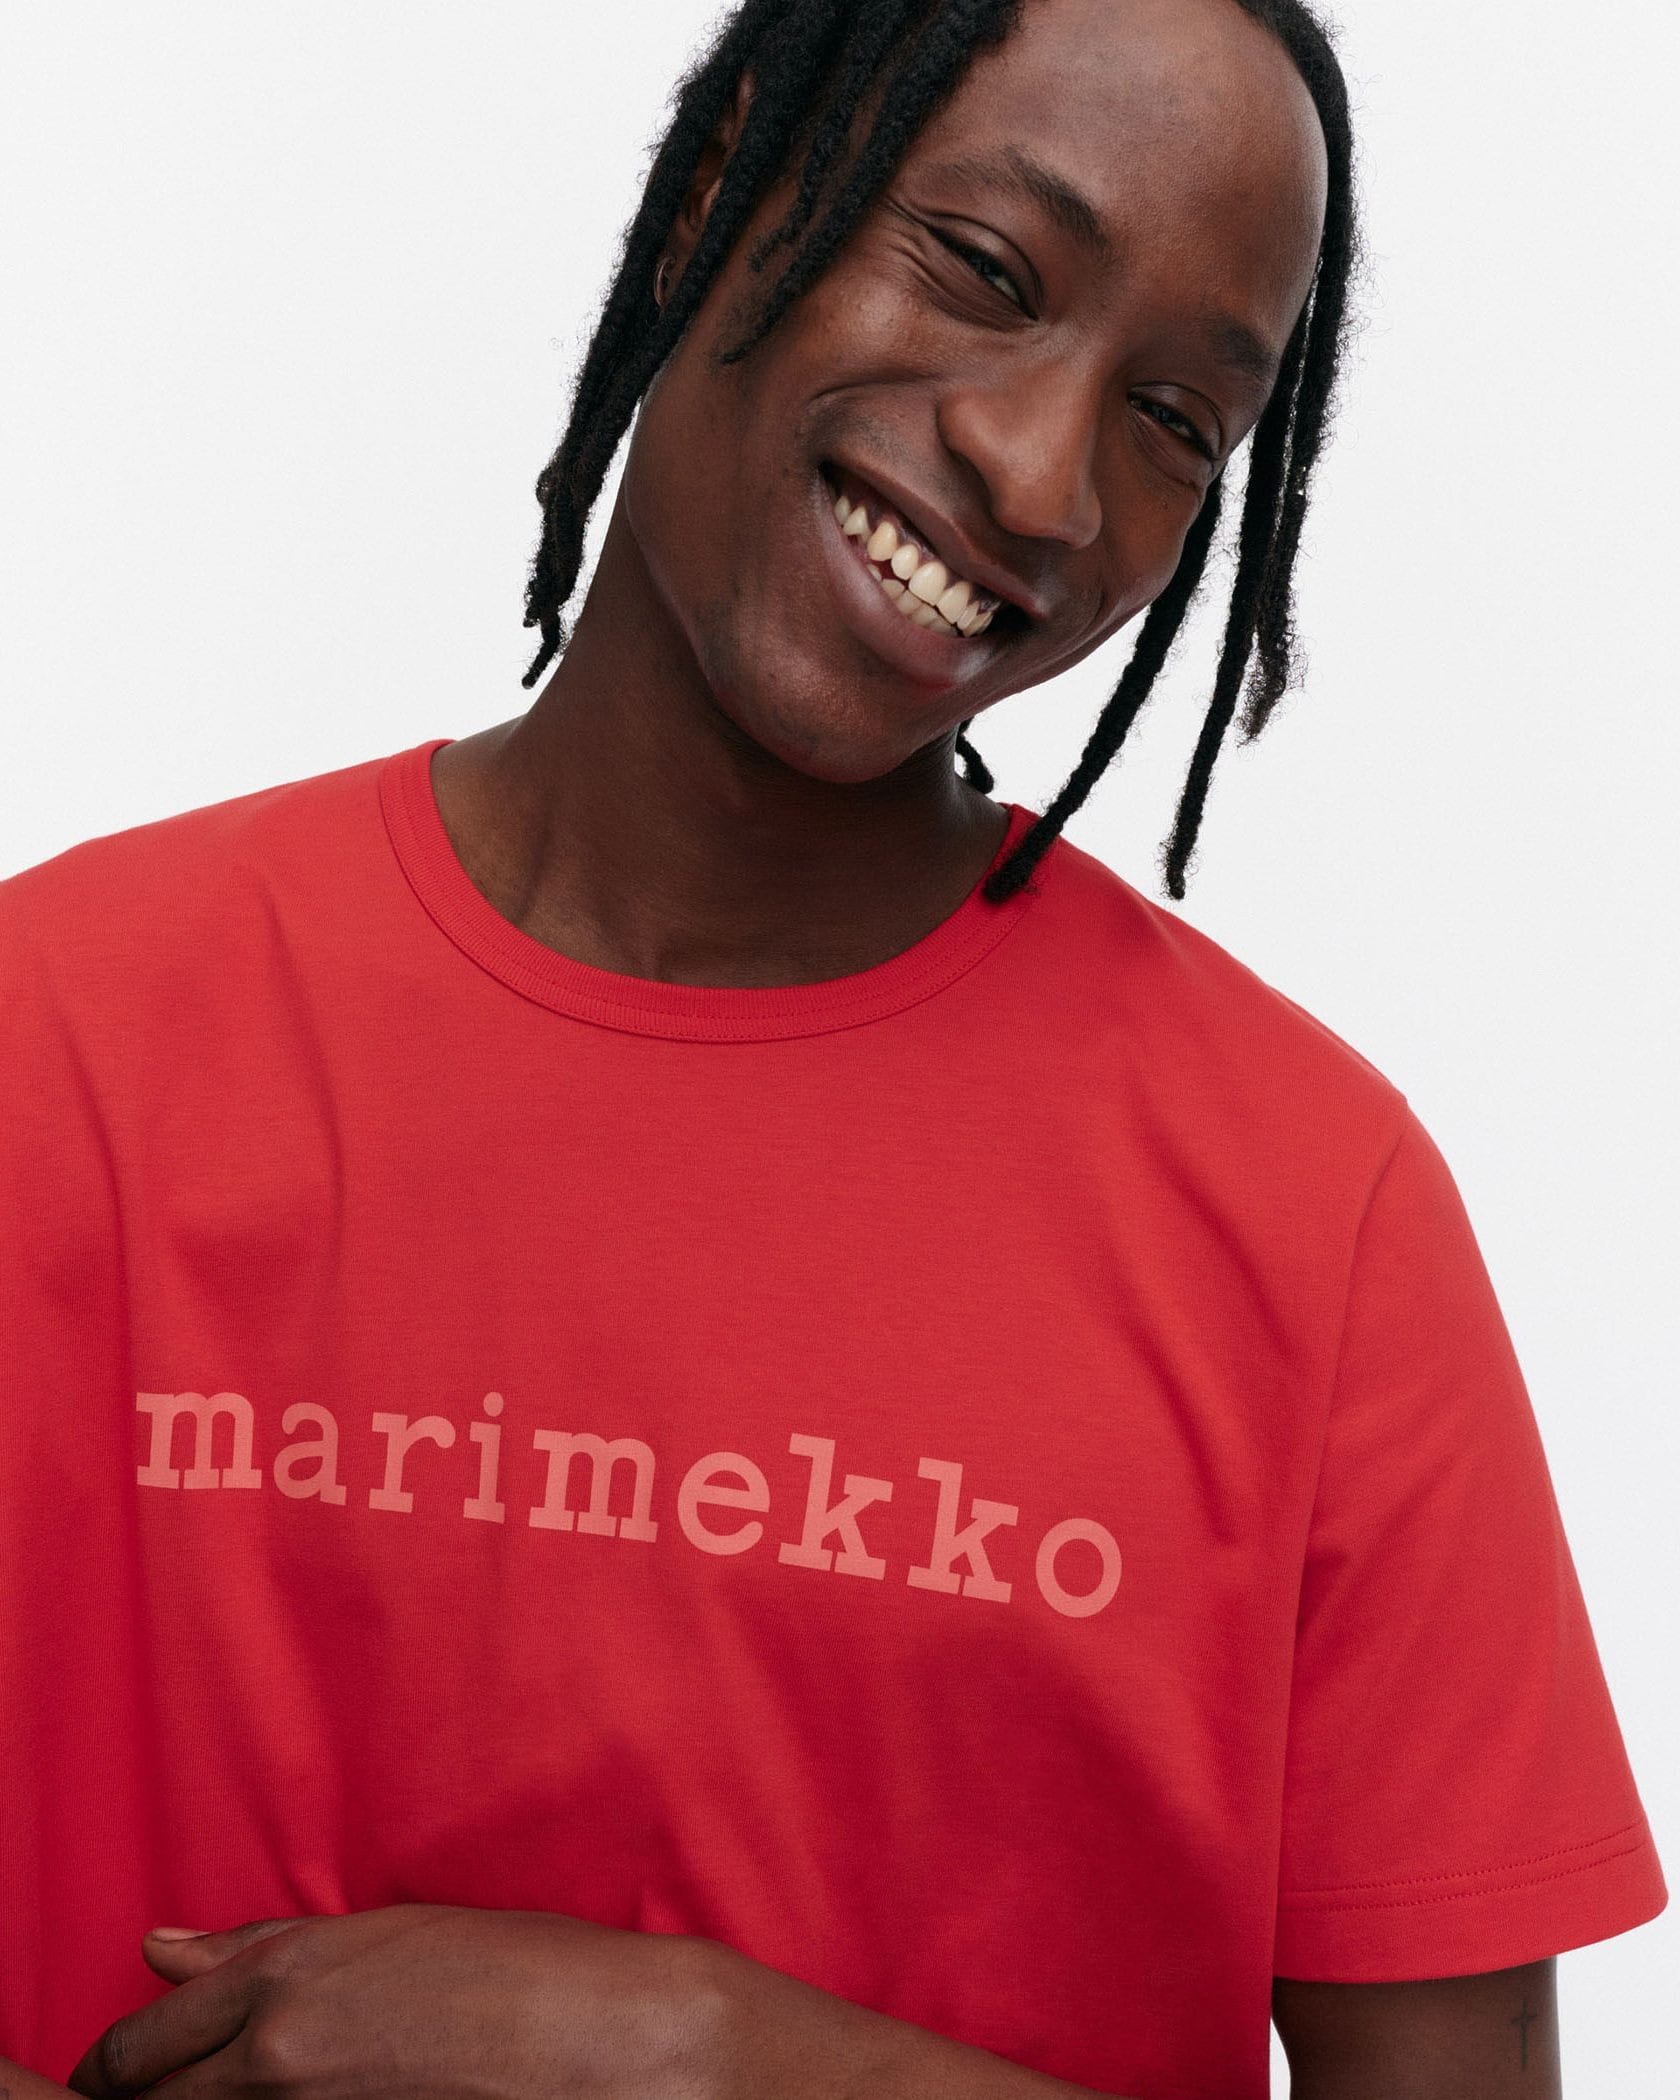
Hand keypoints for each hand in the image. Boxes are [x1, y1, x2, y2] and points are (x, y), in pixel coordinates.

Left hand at [67, 1904, 733, 2099]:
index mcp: (285, 1975)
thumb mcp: (385, 1936)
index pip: (137, 2046)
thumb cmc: (517, 1972)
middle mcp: (277, 2050)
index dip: (120, 2073)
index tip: (127, 2082)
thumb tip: (159, 1947)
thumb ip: (260, 1950)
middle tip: (178, 2098)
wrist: (613, 2043)